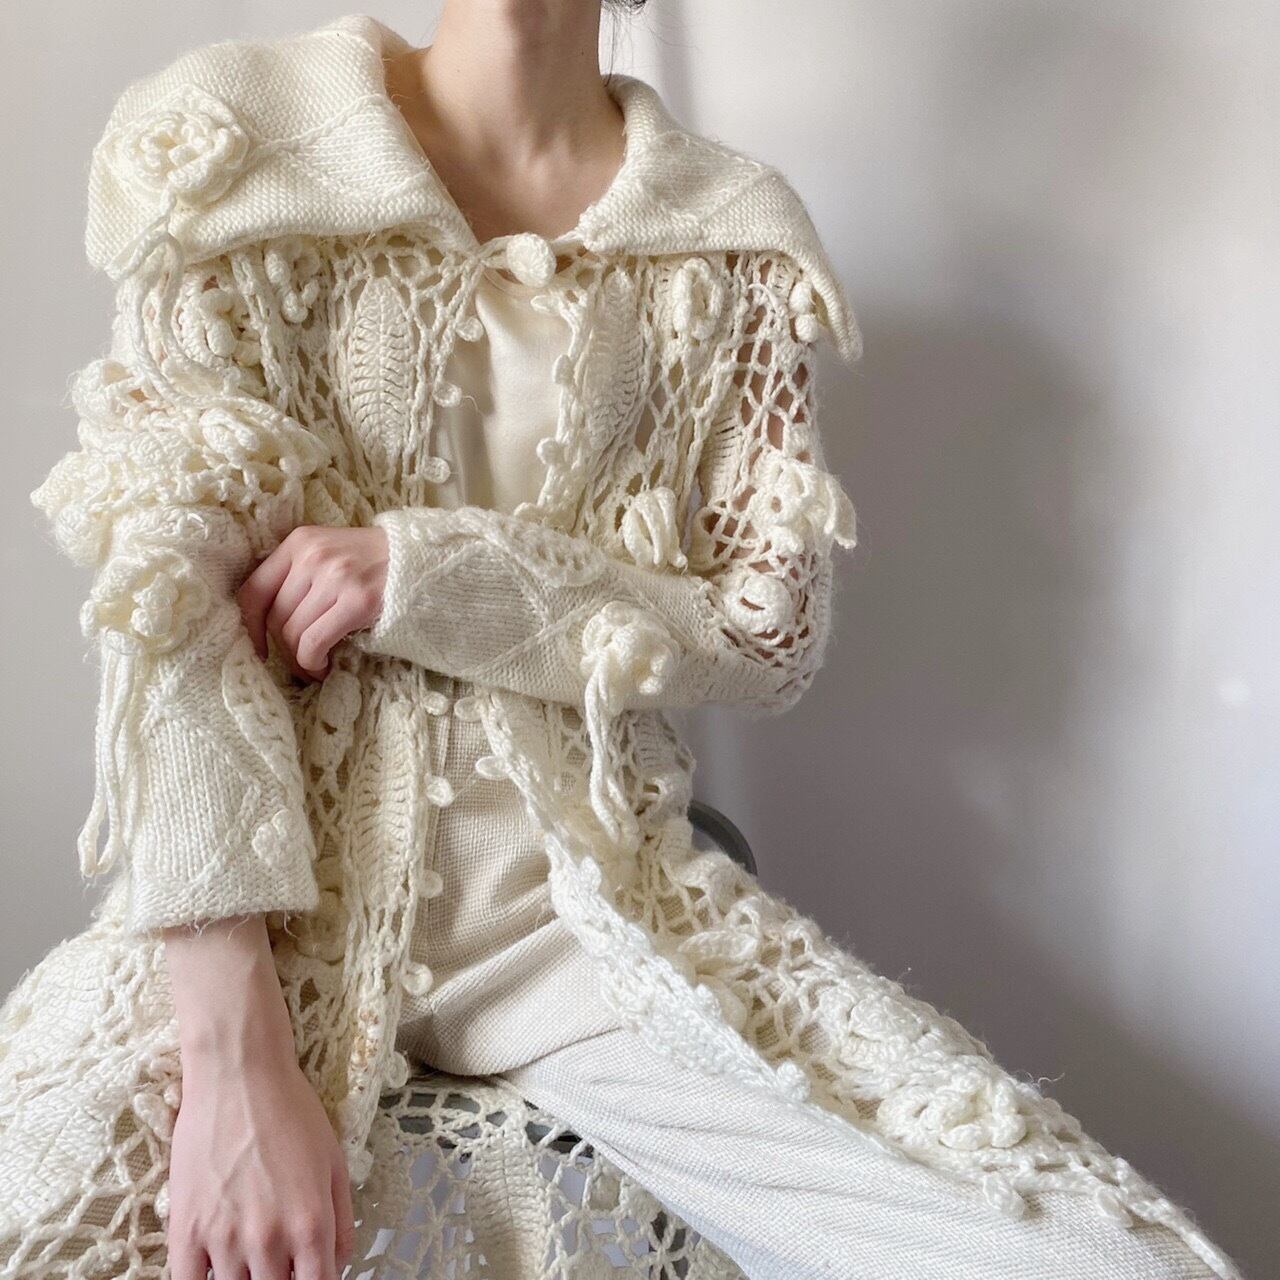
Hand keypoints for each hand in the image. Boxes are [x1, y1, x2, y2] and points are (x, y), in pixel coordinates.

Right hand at [163, 915, 355, 1279]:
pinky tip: (213, 1267)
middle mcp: (269, 1239)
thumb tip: (337, 1264)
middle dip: (279, 1279)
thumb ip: (342, 1220)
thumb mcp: (335, 1161)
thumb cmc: (291, 1111)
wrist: (239, 1076)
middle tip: (276, 1258)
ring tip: (247, 1252)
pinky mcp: (185, 1231)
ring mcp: (224, 1238)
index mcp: (312, 1224)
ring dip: (244, 1277)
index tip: (307, 1276)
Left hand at [237, 526, 388, 680]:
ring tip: (317, 666)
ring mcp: (335, 577)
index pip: (253, 589)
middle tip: (302, 662)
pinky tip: (325, 666)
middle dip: (284, 649)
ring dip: (301, 660)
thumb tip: (269, 625)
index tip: (258, 649)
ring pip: (293, 634)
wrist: (424, 558)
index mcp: (299, 542)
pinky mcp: (357, 601)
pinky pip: (315, 643)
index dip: (249, 627)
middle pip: (275, 617)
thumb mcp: (330, 553)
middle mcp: (313, 556)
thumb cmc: (375, 562)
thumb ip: (299, 575)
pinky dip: (313, 662)